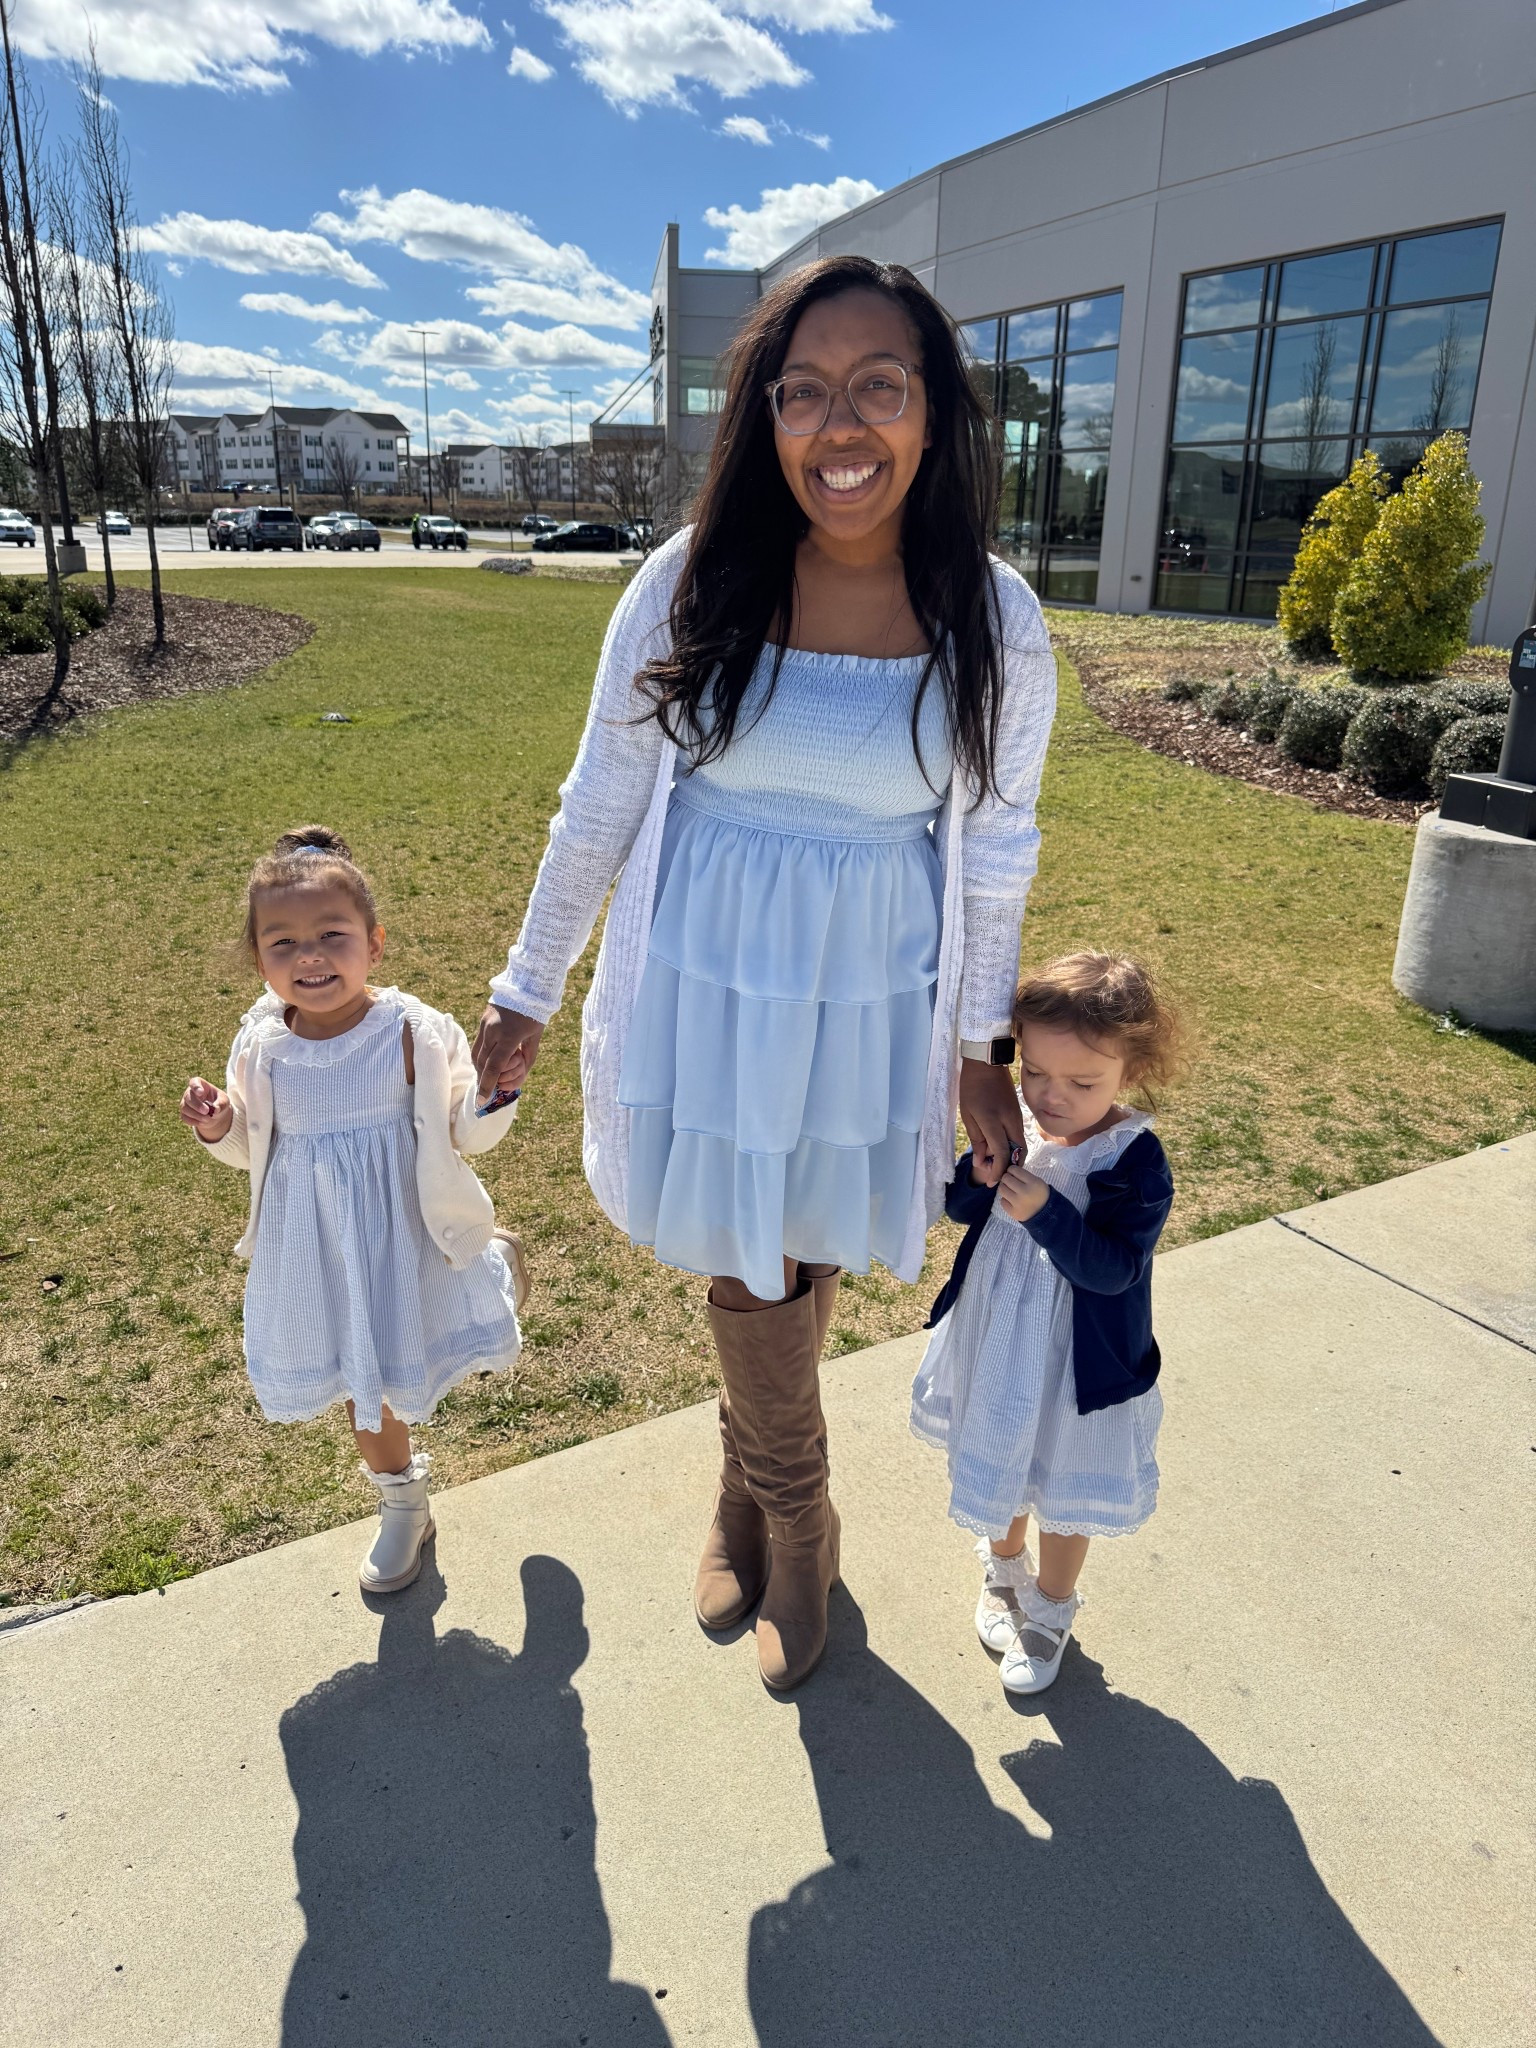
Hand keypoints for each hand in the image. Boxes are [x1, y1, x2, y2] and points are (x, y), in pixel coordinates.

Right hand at [180, 1077, 232, 1143]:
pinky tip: (203, 1123)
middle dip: (197, 1105)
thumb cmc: (220, 1103)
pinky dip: (194, 1121)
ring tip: (208, 1119)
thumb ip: (221, 1104)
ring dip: (196, 1115)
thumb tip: (215, 1109)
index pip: (194, 1082)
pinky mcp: (184, 1114)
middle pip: (188, 1097)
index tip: (201, 1092)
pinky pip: (185, 1117)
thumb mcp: (224, 1101)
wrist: (215, 1114)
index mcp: (201, 1085)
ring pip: (185, 1108)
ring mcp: (185, 1103)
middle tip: (207, 1111)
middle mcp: (190, 1092)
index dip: (195, 1086)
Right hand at [472, 1005, 544, 1103]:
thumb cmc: (536, 1012)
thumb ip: (527, 1057)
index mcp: (509, 1036)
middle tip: (486, 1091)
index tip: (483, 1100)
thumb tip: (518, 1077)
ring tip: (486, 1078)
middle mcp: (493, 1030)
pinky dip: (482, 1055)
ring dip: (480, 1068)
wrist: (527, 983)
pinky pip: (478, 1043)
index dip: (487, 1086)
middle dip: (483, 1079)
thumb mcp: (536, 1036)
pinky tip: (488, 1061)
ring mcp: (485, 1024)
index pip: (494, 1067)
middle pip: (481, 1063)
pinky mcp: (482, 1019)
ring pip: (475, 1053)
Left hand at [958, 1058, 1024, 1186]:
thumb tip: (982, 1161)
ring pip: (1020, 1145)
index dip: (998, 1171)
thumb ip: (977, 1140)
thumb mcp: (968, 1115)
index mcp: (993, 1121)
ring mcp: (1017, 1116)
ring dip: (1011, 1158)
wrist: (986, 1064)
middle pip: (1018, 1152)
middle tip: (997, 1177)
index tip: (991, 1182)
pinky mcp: (1019, 1113)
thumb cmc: (971, 1088)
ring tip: (996, 1165)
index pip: (1002, 1153)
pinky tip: (1000, 1150)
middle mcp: (1010, 1121)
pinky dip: (1012, 1147)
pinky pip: (1019, 1135)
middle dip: (1010, 1168)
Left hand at [997, 1162, 1048, 1223]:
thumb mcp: (1037, 1181)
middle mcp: (1025, 1192)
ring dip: (1004, 1188)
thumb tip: (1008, 1171)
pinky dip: (1006, 1200)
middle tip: (1010, 1181)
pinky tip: (1012, 1200)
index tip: (1013, 1173)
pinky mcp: (1013, 1212)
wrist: (1046, 1214)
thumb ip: (1023, 1175)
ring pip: (1001, 1189)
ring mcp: (1018, 1203)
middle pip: (1006, 1178)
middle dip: (1007, 1178)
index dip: (1011, 1170)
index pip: (1014, 1170)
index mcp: (1033, 1182)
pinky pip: (1002, 1201)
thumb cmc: (1040, 1194)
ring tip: (1010, 1190)